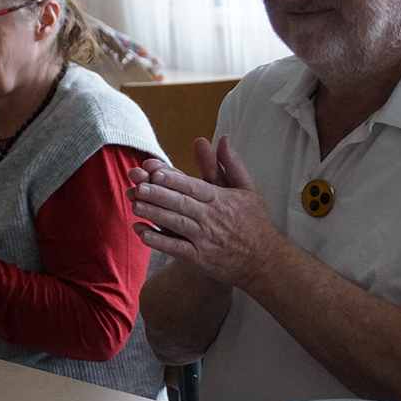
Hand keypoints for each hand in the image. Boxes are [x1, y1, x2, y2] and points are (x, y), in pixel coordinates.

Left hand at [126, 136, 283, 289]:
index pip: (194, 187)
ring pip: (175, 224)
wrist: (264, 261)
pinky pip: (174, 249)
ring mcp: (204, 239)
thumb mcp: (248, 189)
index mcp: (220, 199)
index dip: (174, 180)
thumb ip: (232, 164)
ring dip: (154, 214)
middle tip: (138, 186)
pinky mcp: (198, 258)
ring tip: (135, 204)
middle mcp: (210, 218)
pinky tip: (141, 232)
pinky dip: (157, 241)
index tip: (155, 172)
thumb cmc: (254, 222)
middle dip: (158, 195)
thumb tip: (223, 138)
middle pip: (180, 204)